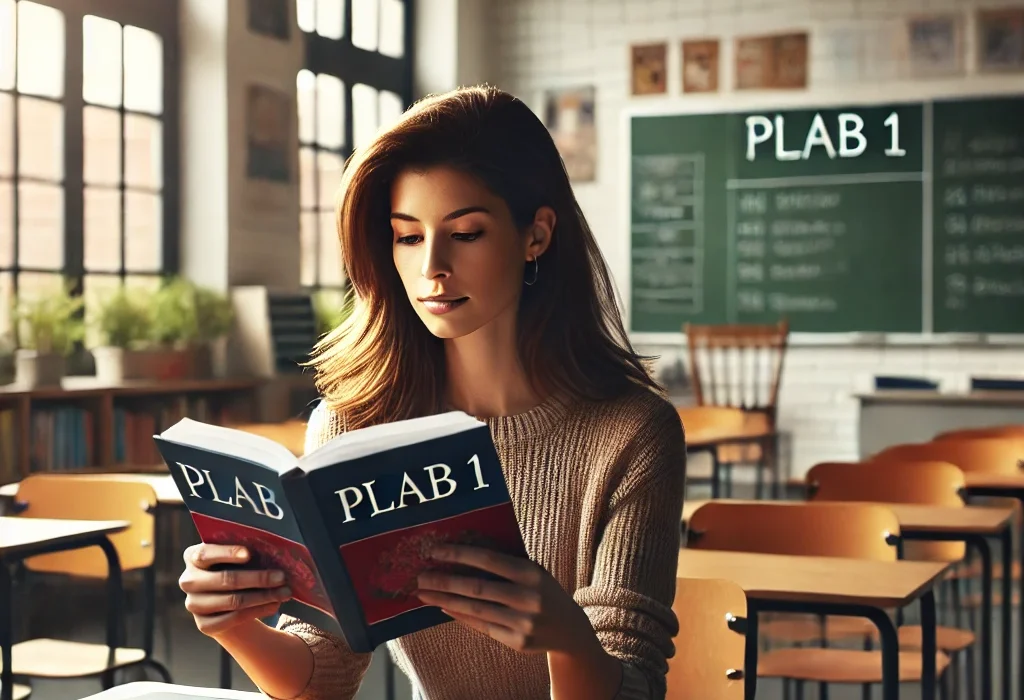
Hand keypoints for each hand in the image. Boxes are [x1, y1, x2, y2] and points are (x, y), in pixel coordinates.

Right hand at [179, 543, 291, 637]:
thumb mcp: (236, 555)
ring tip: (284, 592)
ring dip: (264, 596)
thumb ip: (245, 550)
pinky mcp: (203, 625)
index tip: (249, 554)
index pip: (205, 553)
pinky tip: (274, 605)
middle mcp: (188, 580)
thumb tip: (272, 549)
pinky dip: (258, 611)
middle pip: (225, 579)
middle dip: (258, 578)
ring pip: (233, 601)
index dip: (227, 553)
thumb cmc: (235, 567)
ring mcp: (193, 604)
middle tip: (282, 576)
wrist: (226, 597)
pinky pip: (234, 618)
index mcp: (192, 556)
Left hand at [414, 545, 599, 656]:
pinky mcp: (517, 642)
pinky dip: (460, 616)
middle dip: (444, 581)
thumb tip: (462, 552)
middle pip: (476, 587)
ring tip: (424, 594)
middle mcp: (528, 598)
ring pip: (474, 609)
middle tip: (419, 576)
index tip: (434, 550)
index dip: (459, 554)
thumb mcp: (533, 571)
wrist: (570, 630)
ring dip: (444, 600)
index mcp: (531, 573)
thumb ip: (506, 563)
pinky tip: (444, 608)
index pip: (488, 560)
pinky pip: (481, 626)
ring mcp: (523, 622)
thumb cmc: (544, 591)